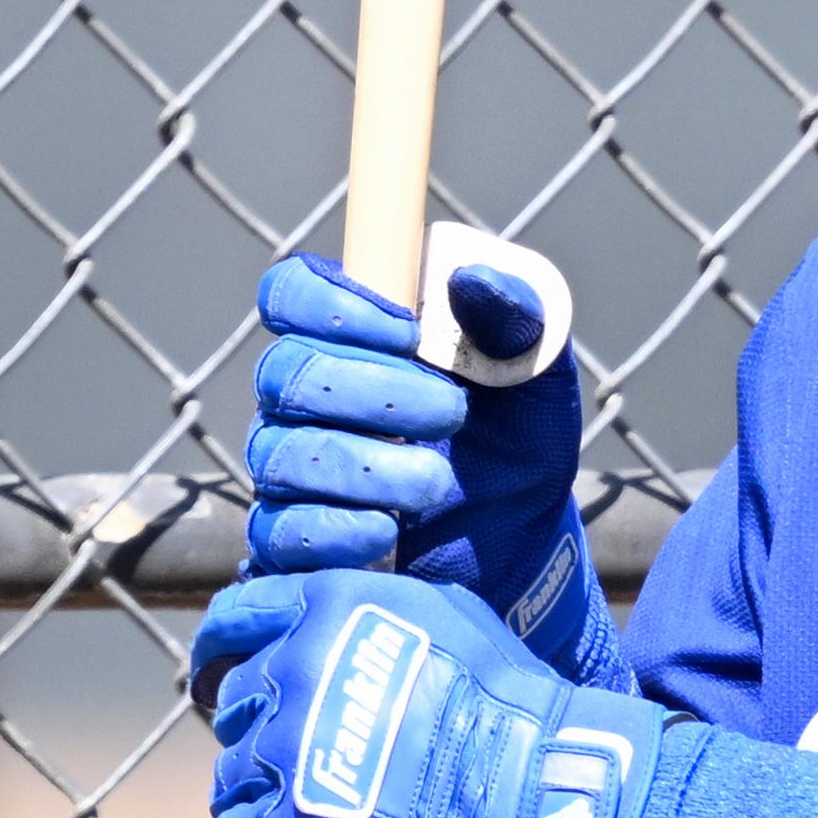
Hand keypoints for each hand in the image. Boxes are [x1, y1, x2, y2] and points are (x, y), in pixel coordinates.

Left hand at [190, 571, 673, 817]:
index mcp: (328, 608)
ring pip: (228, 782)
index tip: (248, 684)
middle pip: (236, 709)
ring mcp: (286, 752)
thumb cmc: (515, 705)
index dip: (233, 655)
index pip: (233, 620)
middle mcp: (295, 670)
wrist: (545, 789)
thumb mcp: (449, 617)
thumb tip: (341, 622)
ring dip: (260, 803)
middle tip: (311, 765)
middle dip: (263, 735)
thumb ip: (378, 615)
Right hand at [244, 252, 619, 686]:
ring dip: (363, 464)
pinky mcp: (295, 540)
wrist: (525, 539)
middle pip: (287, 372)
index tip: (410, 332)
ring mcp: (293, 468)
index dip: (332, 303)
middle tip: (451, 413)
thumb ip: (514, 321)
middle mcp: (307, 396)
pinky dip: (334, 529)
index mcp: (355, 336)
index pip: (292, 293)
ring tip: (435, 481)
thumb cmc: (517, 441)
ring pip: (282, 451)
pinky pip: (280, 531)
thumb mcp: (536, 378)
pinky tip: (387, 530)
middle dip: (371, 390)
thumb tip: (472, 276)